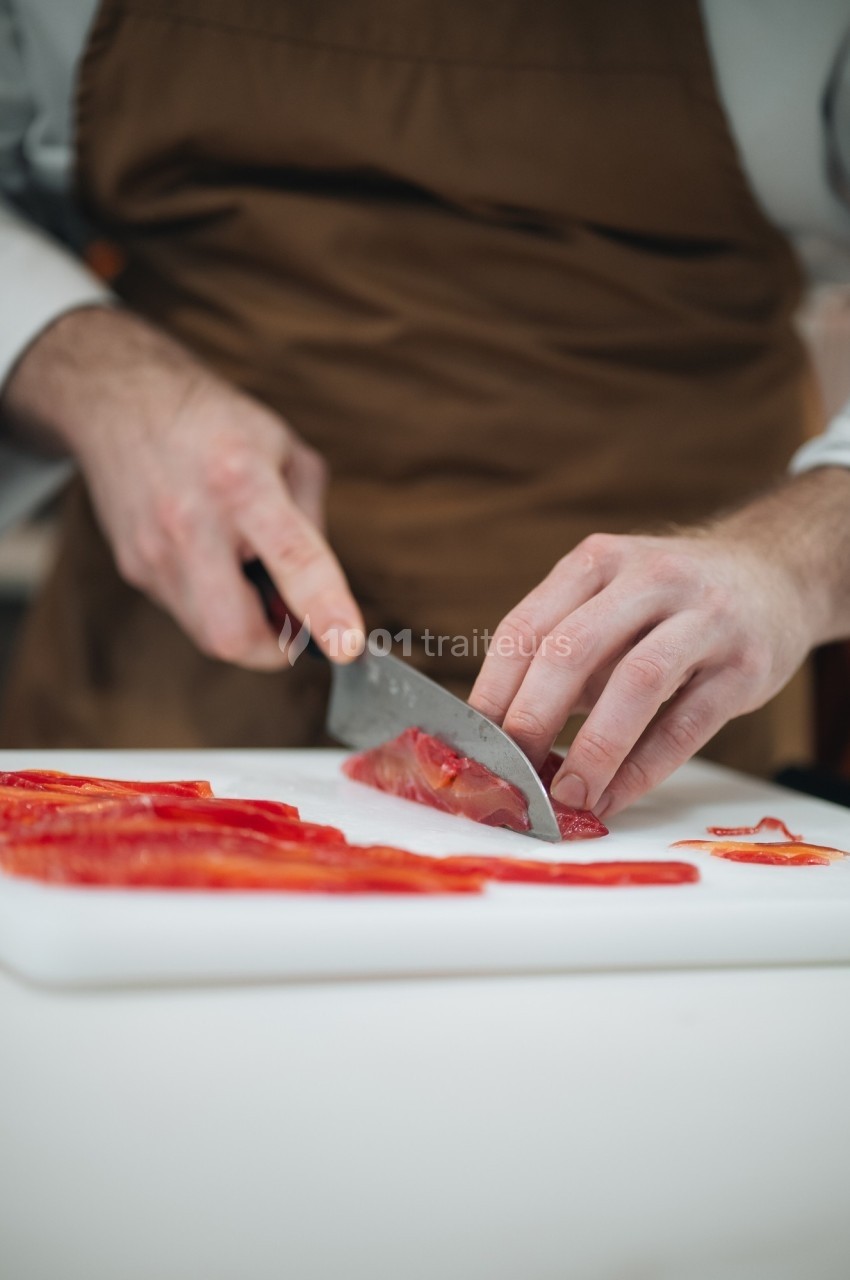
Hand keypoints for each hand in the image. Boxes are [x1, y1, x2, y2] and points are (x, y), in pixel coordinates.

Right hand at [0, 305, 363, 668]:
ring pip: (208, 633)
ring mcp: (154, 552)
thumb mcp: (288, 452)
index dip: (322, 608)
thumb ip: (312, 524)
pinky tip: (214, 560)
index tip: (346, 645)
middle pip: (231, 633)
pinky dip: (214, 604)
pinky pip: (187, 613)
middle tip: (294, 623)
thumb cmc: (215, 425)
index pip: (291, 558)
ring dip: (243, 623)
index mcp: (242, 481)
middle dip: (273, 648)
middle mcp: (190, 523)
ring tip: (248, 573)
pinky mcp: (134, 569)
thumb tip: (323, 594)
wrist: (121, 401)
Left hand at [470, 469, 849, 817]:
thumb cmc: (671, 605)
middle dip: (532, 720)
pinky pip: (686, 724)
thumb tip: (504, 737)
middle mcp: (650, 578)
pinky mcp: (745, 664)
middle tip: (512, 775)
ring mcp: (704, 616)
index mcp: (598, 561)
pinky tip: (614, 797)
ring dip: (592, 750)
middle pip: (572, 650)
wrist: (776, 575)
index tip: (473, 746)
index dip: (493, 692)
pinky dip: (642, 769)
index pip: (526, 627)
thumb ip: (562, 654)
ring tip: (566, 797)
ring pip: (635, 683)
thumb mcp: (610, 602)